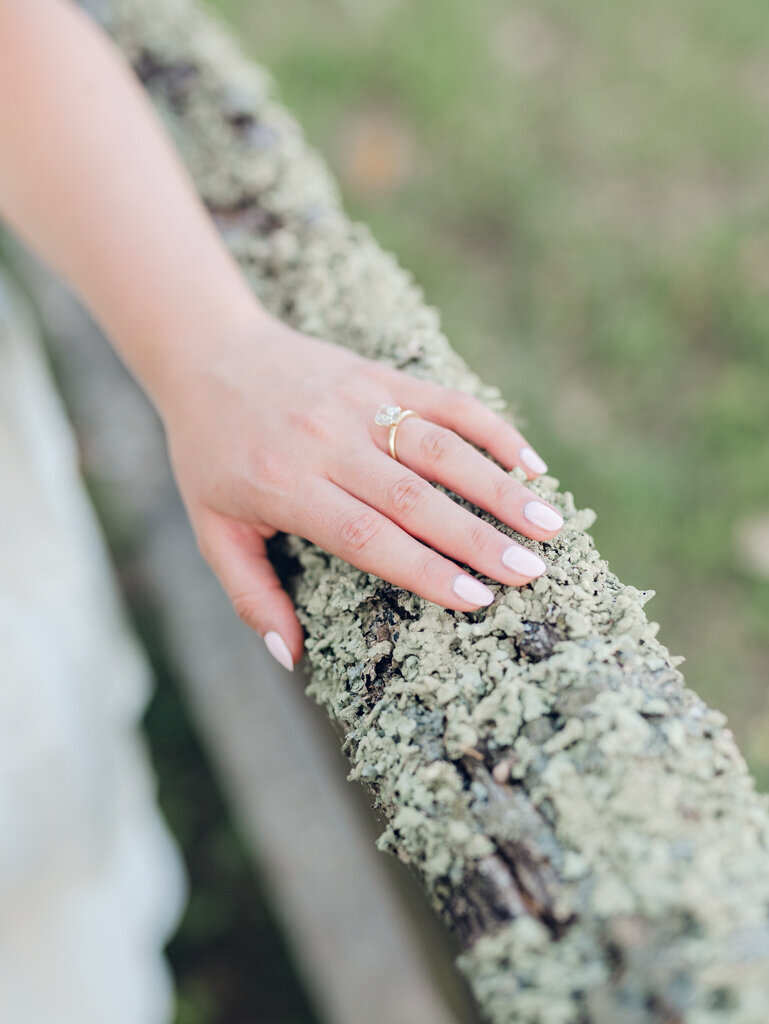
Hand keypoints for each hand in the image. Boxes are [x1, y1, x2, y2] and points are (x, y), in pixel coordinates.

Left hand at [163, 311, 562, 671]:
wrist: (208, 355)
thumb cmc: (211, 453)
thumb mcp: (211, 530)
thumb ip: (250, 596)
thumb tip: (291, 659)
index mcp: (287, 486)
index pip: (369, 536)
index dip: (426, 570)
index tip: (477, 601)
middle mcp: (328, 442)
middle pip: (416, 497)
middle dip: (480, 538)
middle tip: (532, 573)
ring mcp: (359, 402)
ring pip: (441, 447)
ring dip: (499, 486)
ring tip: (549, 524)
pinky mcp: (379, 374)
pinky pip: (445, 400)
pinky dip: (491, 429)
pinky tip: (530, 462)